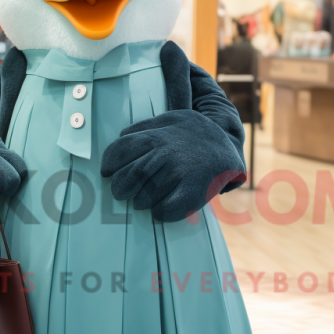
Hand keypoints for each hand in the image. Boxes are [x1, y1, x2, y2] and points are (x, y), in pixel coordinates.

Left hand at [100, 110, 243, 221]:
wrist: (227, 148)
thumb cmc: (194, 135)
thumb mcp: (171, 120)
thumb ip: (145, 127)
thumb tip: (121, 135)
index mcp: (157, 136)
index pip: (121, 149)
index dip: (109, 164)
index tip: (107, 172)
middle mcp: (167, 154)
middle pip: (130, 176)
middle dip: (120, 188)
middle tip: (121, 192)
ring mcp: (181, 173)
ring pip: (145, 197)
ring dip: (139, 202)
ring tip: (141, 200)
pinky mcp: (193, 191)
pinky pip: (165, 210)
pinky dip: (158, 213)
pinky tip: (160, 208)